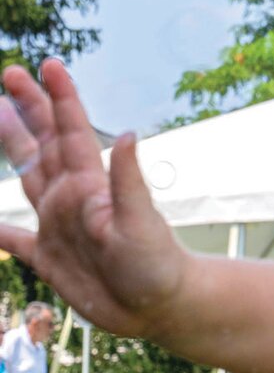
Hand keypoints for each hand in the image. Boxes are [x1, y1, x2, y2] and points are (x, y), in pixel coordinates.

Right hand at [0, 60, 188, 337]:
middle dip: (29, 108)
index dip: (61, 98)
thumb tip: (127, 134)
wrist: (160, 308)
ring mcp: (58, 226)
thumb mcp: (140, 222)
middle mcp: (70, 199)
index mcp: (89, 186)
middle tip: (12, 72)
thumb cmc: (157, 266)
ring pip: (27, 176)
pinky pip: (15, 240)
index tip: (50, 64)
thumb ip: (128, 181)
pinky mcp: (48, 259)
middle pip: (43, 143)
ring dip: (14, 145)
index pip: (71, 132)